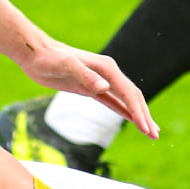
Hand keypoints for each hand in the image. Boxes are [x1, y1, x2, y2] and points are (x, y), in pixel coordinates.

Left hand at [17, 40, 158, 138]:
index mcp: (106, 68)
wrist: (35, 53)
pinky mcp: (90, 88)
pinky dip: (123, 111)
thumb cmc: (49, 57)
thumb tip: (105, 87)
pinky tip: (132, 120)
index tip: (146, 128)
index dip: (138, 111)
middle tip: (154, 136)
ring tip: (150, 132)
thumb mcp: (66, 65)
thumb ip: (85, 75)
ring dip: (137, 115)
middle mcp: (107, 74)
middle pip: (132, 97)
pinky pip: (112, 101)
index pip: (128, 93)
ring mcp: (100, 81)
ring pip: (125, 100)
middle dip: (144, 116)